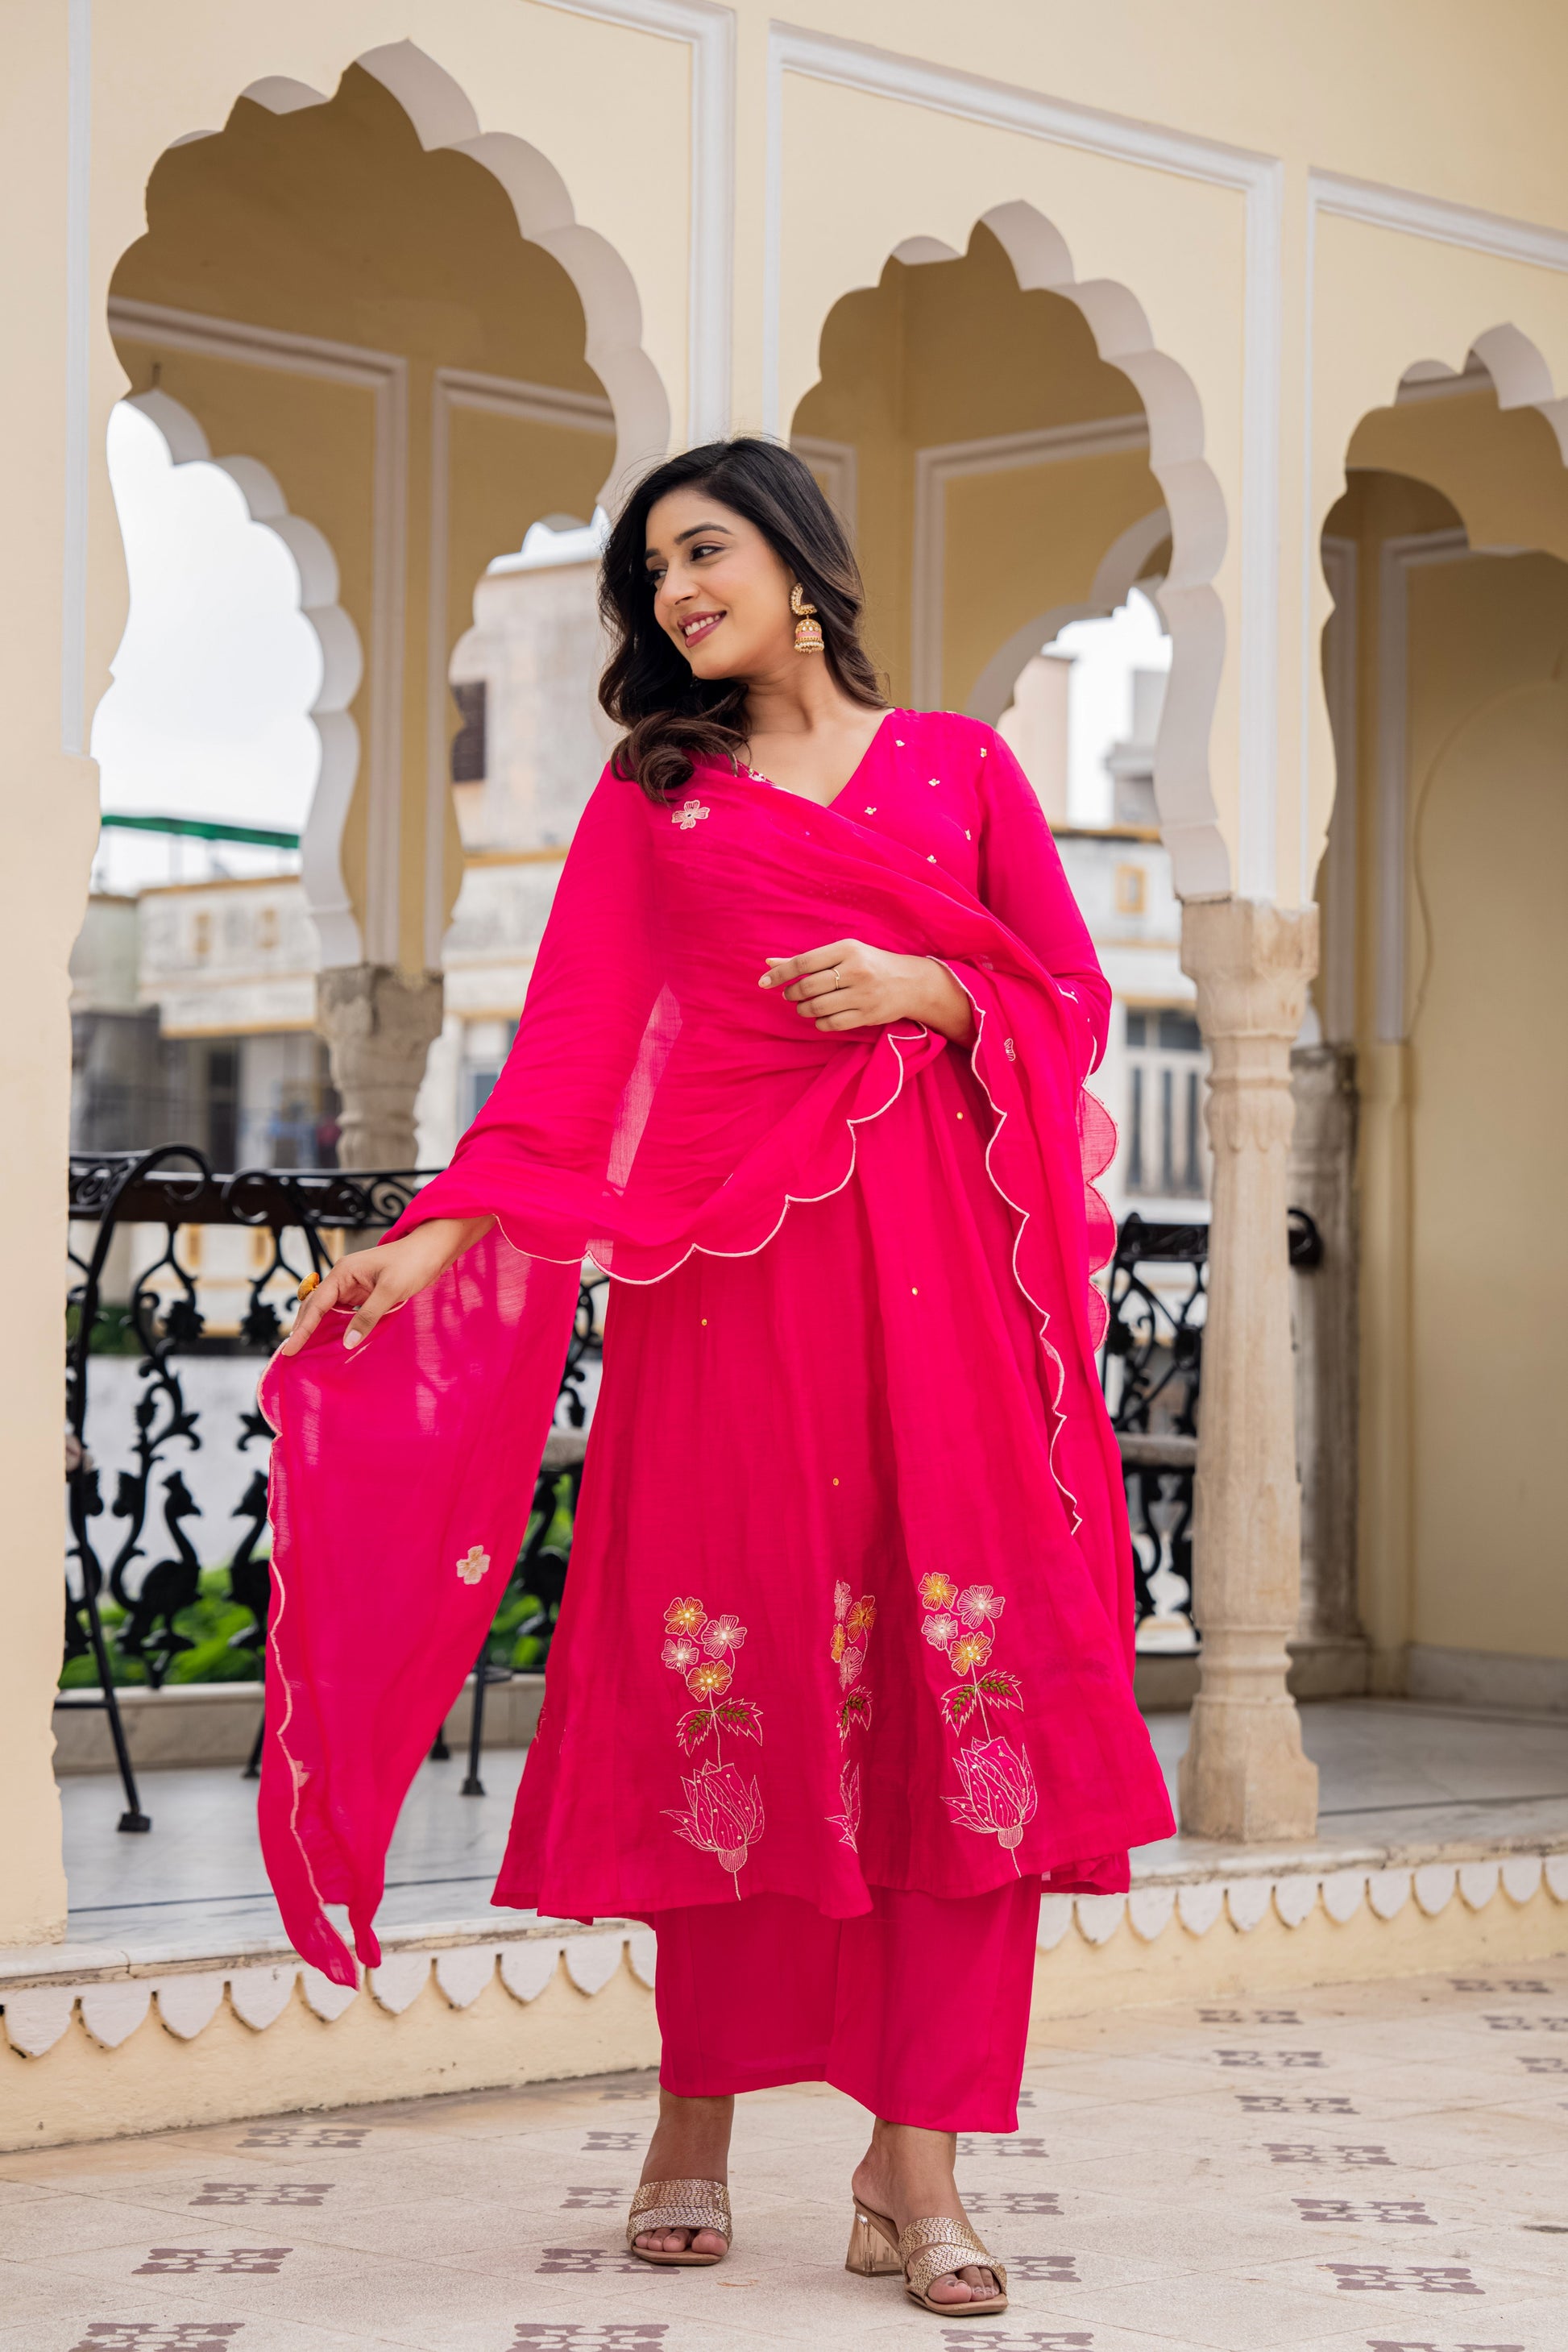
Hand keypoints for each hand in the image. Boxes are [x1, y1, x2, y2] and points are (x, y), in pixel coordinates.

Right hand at [280, 1216, 493, 1354]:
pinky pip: (345, 1312)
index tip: (289, 1349)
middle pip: (315, 1307)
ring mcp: (354, 1285)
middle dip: (302, 1329)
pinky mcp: (365, 1293)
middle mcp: (343, 1278)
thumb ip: (368, 1316)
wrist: (433, 1249)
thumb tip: (348, 1342)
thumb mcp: (390, 1291)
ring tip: (305, 1351)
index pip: (315, 1305)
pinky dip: (337, 1326)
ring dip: (317, 1329)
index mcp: (343, 1273)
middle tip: (290, 1354)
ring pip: (328, 1311)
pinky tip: (333, 1341)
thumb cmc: (412, 1263)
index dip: (302, 1329)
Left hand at [759, 940, 975, 1044]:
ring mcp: (863, 994)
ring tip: (804, 1006)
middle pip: (808, 987)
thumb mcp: (842, 954)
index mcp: (847, 949)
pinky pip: (831, 1023)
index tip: (763, 982)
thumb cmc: (869, 964)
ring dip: (803, 1009)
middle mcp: (856, 970)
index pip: (803, 962)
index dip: (779, 974)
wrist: (910, 983)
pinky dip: (819, 1022)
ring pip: (817, 1007)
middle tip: (791, 995)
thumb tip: (768, 963)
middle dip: (792, 994)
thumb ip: (806, 960)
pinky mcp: (868, 1014)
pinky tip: (820, 1017)